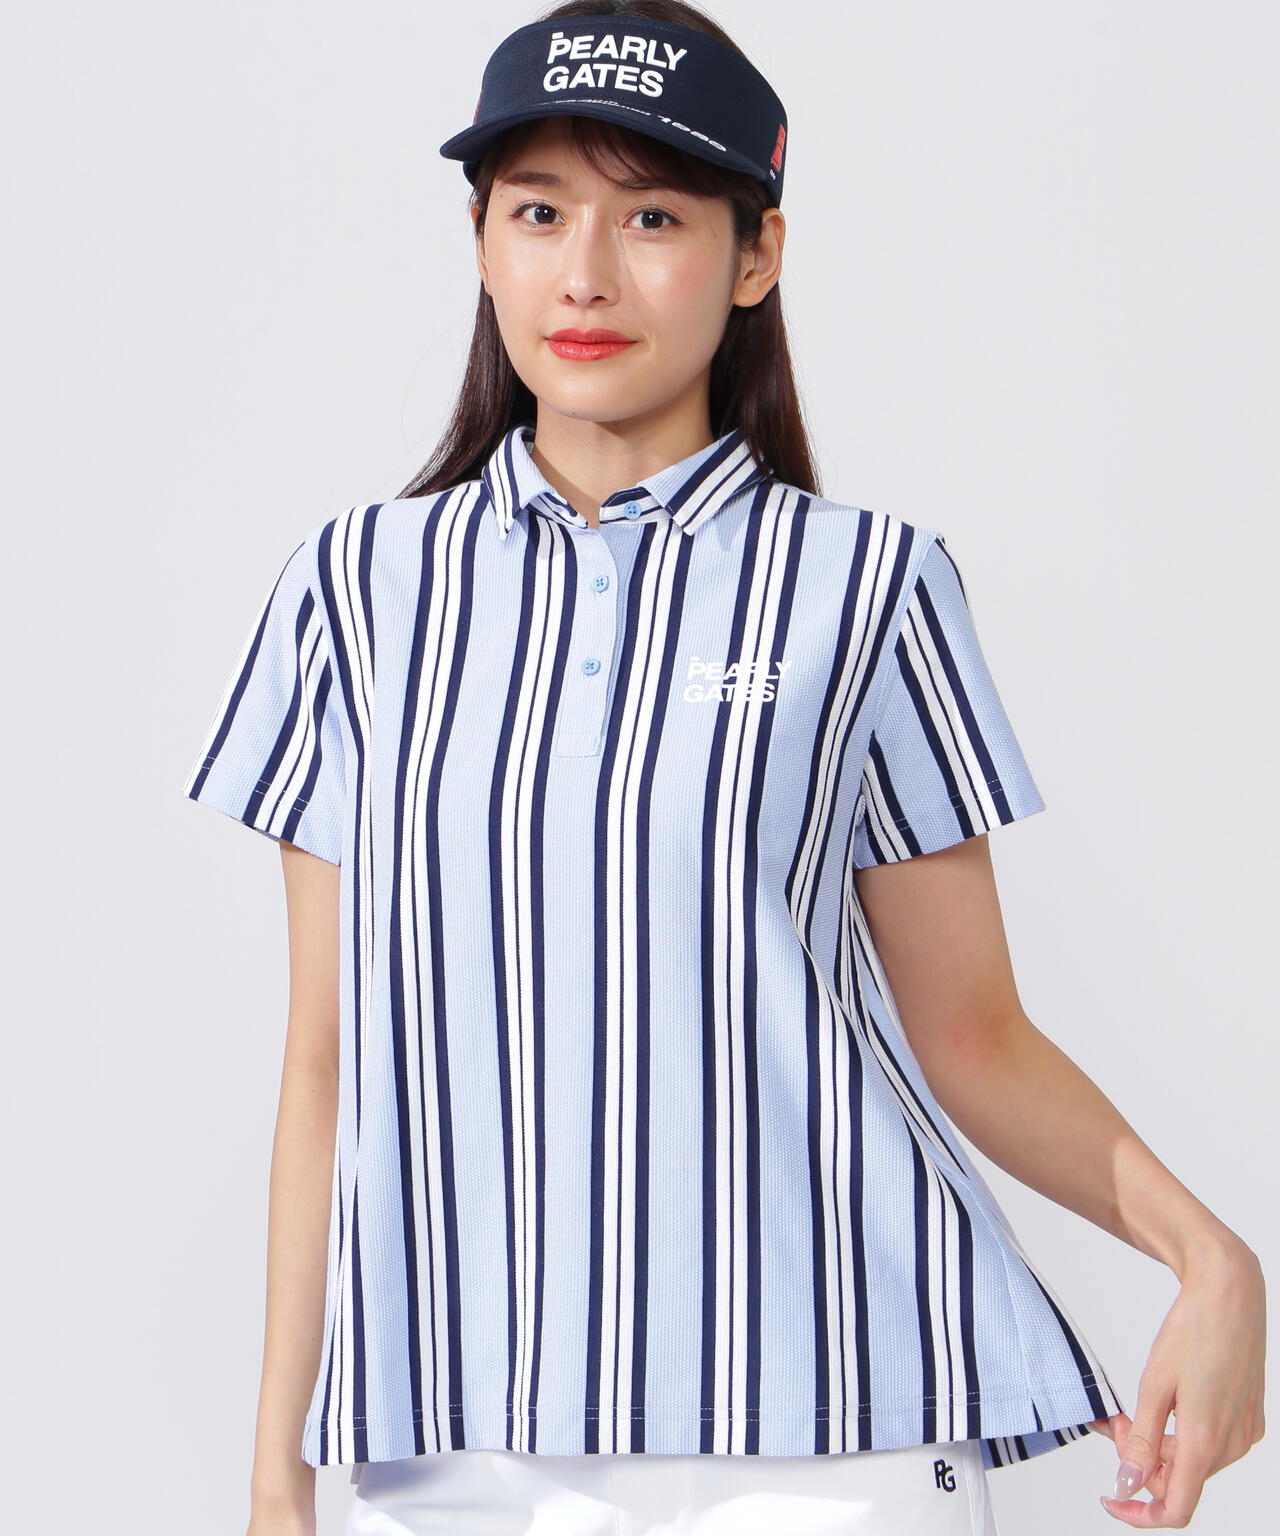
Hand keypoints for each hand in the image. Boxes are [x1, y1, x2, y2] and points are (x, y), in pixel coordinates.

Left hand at [1089, 1240, 1265, 1526]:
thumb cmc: (1192, 1330)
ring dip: (1160, 1445)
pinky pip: (1211, 1442)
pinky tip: (1169, 1403)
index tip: (1111, 1498)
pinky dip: (1183, 1433)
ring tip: (1135, 1409)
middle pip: (1178, 1479)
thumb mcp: (1154, 1384)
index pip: (1176, 1508)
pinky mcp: (1250, 1418)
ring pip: (1193, 1460)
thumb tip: (1129, 1485)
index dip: (1140, 1514)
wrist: (1230, 1293)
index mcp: (1206, 1441)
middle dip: (1142, 1459)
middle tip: (1115, 1420)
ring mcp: (1246, 1433)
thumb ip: (1141, 1442)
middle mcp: (1232, 1445)